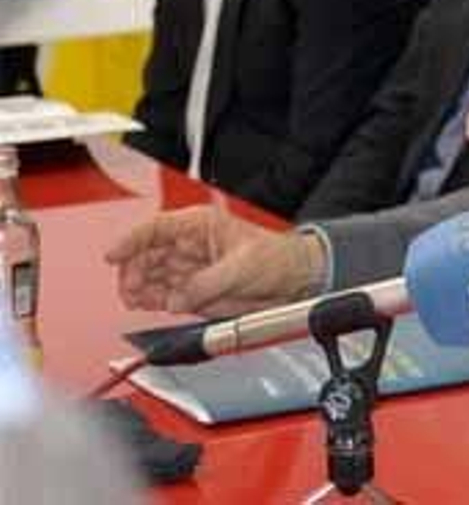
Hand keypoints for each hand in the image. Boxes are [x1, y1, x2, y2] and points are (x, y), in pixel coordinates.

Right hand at [104, 206, 324, 316]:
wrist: (294, 280)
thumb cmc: (278, 257)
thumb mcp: (243, 265)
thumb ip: (208, 282)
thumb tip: (181, 297)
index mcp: (200, 226)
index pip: (154, 228)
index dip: (130, 241)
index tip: (112, 255)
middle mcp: (189, 246)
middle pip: (145, 256)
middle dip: (132, 272)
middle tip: (129, 290)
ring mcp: (189, 269)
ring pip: (149, 277)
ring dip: (139, 289)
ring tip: (136, 300)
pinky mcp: (192, 292)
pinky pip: (162, 296)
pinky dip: (152, 301)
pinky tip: (147, 305)